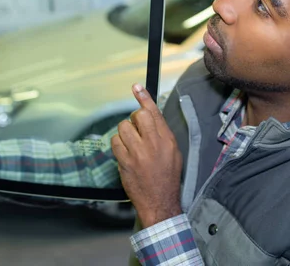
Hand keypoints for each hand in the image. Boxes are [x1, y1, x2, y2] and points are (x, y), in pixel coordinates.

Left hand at [111, 84, 182, 227]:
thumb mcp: (174, 153)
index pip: (154, 112)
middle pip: (138, 116)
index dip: (144, 97)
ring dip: (125, 133)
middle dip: (135, 119)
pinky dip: (118, 145)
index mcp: (167, 140)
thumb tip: (151, 117)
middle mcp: (154, 144)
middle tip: (137, 130)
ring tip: (131, 144)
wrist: (160, 201)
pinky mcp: (125, 162)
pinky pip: (115, 142)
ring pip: (123, 127)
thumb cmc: (167, 178)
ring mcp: (138, 153)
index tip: (136, 87)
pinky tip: (124, 153)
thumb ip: (162, 134)